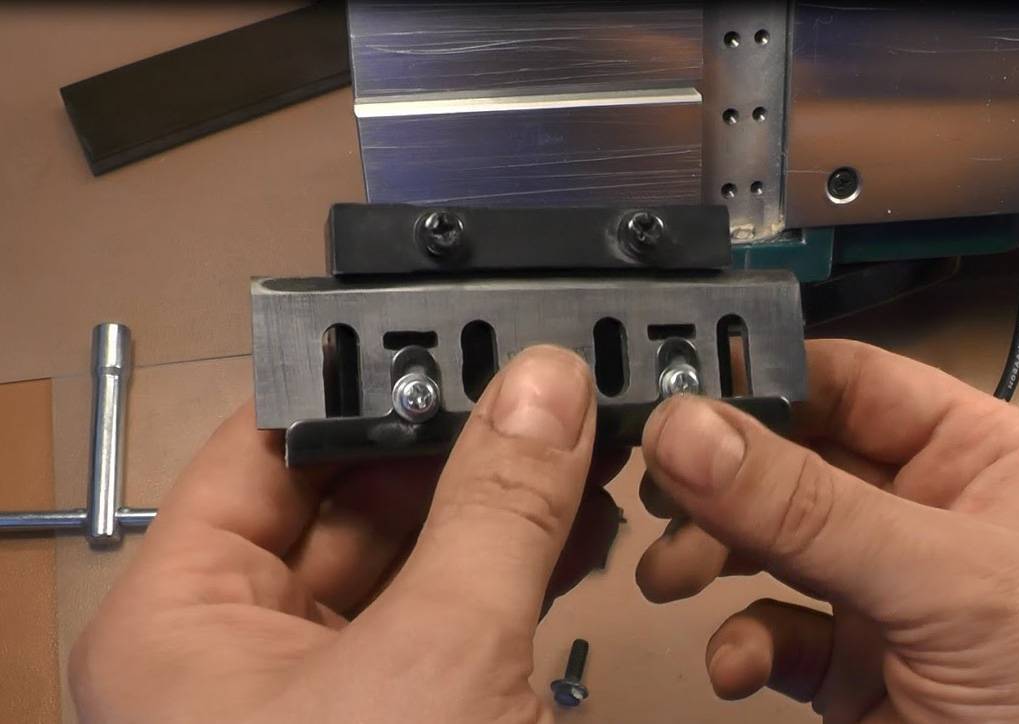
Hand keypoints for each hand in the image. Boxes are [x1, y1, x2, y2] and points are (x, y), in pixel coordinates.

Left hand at [71, 346, 621, 723]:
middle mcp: (235, 654)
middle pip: (347, 499)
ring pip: (410, 559)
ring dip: (496, 507)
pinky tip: (573, 531)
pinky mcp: (397, 721)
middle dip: (455, 447)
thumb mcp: (433, 660)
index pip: (264, 449)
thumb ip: (492, 511)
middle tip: (538, 390)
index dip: (362, 384)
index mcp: (180, 623)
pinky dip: (509, 573)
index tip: (456, 338)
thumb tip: (537, 387)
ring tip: (577, 449)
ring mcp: (321, 695)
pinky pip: (446, 618)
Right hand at [636, 340, 1018, 722]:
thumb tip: (686, 430)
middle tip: (655, 490)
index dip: (767, 379)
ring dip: (710, 557)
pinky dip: (739, 645)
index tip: (676, 392)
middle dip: (721, 480)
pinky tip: (734, 666)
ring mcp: (883, 593)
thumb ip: (809, 508)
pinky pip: (773, 634)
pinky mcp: (851, 669)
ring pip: (769, 546)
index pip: (853, 384)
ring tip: (669, 577)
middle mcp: (924, 513)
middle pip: (793, 464)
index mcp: (975, 456)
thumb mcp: (943, 579)